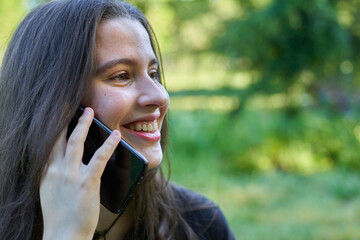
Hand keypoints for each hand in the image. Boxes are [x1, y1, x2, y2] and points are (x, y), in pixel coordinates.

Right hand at [40, 108, 120, 239]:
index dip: (53, 126)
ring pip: (76, 141)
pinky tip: (116, 136)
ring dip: (83, 123)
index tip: (58, 113)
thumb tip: (64, 159)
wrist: (64, 235)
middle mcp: (55, 170)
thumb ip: (54, 173)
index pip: (48, 142)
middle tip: (71, 102)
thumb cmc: (60, 214)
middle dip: (64, 117)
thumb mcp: (49, 190)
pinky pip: (99, 158)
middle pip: (59, 137)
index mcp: (46, 172)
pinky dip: (109, 144)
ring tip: (90, 111)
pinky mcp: (87, 182)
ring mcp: (70, 175)